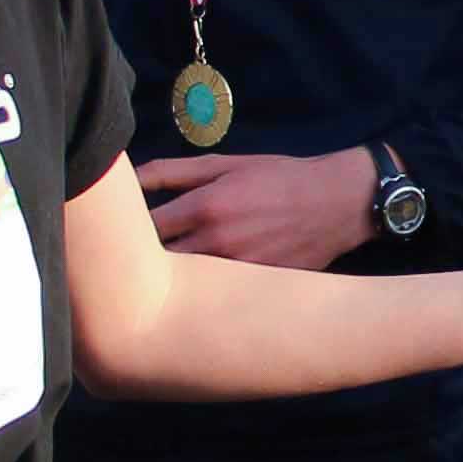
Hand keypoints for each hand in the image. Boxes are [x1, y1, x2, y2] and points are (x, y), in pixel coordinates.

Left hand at [140, 145, 376, 270]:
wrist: (338, 202)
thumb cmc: (278, 177)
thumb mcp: (225, 164)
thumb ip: (173, 171)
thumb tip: (129, 179)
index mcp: (204, 207)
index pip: (144, 228)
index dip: (129, 231)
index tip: (125, 232)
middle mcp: (217, 243)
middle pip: (159, 264)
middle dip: (144, 261)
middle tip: (136, 258)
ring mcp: (238, 271)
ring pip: (186, 286)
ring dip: (173, 280)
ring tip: (166, 276)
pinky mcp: (256, 288)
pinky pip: (218, 297)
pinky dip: (206, 292)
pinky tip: (204, 287)